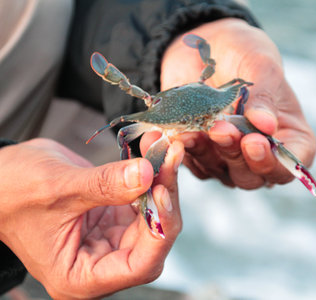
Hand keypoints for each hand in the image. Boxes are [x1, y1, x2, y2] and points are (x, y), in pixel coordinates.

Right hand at [0, 138, 182, 298]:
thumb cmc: (10, 194)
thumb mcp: (56, 188)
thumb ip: (105, 185)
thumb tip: (147, 174)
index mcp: (81, 276)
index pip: (139, 266)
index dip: (158, 232)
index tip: (162, 192)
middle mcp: (100, 262)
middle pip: (153, 238)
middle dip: (164, 197)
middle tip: (168, 159)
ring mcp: (110, 238)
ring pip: (153, 216)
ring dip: (162, 181)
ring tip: (163, 149)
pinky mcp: (114, 216)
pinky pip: (142, 198)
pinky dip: (151, 175)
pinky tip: (153, 150)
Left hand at [157, 18, 315, 188]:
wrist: (205, 48)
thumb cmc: (243, 52)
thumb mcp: (260, 64)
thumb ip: (264, 96)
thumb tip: (266, 126)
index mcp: (289, 136)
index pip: (288, 166)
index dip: (272, 162)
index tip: (254, 141)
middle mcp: (261, 154)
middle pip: (252, 177)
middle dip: (236, 156)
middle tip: (221, 129)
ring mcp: (230, 159)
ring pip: (222, 174)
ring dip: (207, 153)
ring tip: (193, 129)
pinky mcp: (202, 156)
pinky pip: (195, 164)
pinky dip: (185, 151)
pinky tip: (176, 133)